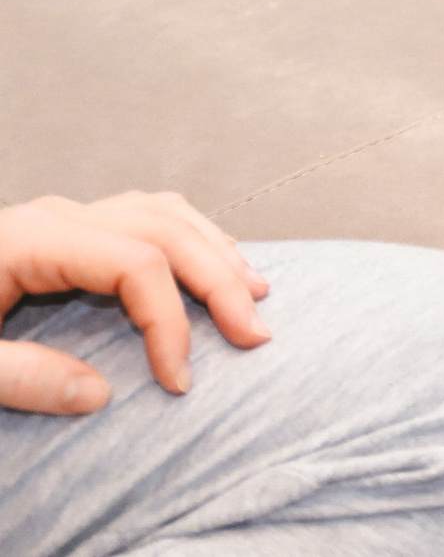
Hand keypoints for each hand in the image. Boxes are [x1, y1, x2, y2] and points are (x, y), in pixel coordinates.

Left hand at [0, 192, 272, 415]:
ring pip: (164, 214)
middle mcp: (58, 215)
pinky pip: (146, 215)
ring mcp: (65, 216)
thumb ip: (22, 378)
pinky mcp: (66, 228)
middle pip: (165, 231)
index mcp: (33, 238)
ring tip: (253, 291)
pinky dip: (189, 236)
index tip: (177, 380)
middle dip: (218, 282)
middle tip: (255, 333)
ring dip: (214, 252)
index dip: (170, 321)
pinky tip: (210, 258)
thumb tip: (100, 394)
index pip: (135, 263)